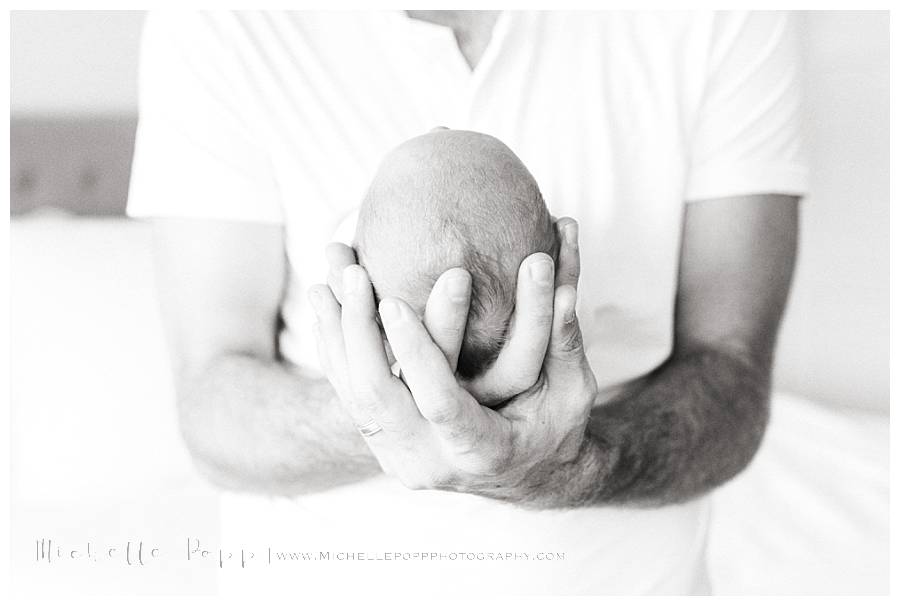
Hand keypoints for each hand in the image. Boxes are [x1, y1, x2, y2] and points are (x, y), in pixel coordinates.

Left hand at [309, 219, 598, 505]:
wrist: (526, 476)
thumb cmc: (555, 428)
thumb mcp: (572, 390)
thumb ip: (563, 336)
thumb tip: (551, 267)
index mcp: (481, 450)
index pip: (439, 403)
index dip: (416, 353)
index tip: (394, 302)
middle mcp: (431, 461)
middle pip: (375, 400)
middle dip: (358, 332)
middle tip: (352, 275)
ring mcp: (399, 456)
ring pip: (350, 395)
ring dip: (335, 332)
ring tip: (324, 276)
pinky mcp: (383, 443)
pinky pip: (346, 394)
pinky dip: (333, 347)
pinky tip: (325, 302)